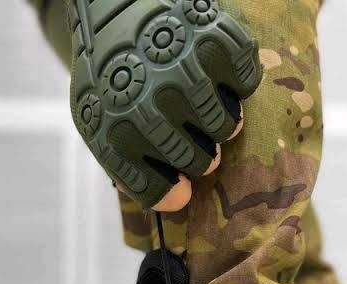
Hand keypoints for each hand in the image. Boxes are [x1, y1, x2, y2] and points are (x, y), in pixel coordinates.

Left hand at [68, 0, 261, 210]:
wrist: (115, 4)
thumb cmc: (113, 75)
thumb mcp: (99, 121)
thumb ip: (128, 164)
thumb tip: (180, 200)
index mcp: (115, 132)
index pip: (155, 189)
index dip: (173, 194)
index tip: (182, 191)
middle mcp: (150, 105)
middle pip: (199, 162)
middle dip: (203, 160)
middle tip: (200, 147)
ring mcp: (184, 71)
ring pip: (226, 127)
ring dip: (223, 125)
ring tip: (208, 113)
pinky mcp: (215, 38)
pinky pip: (247, 83)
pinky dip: (239, 85)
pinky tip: (219, 79)